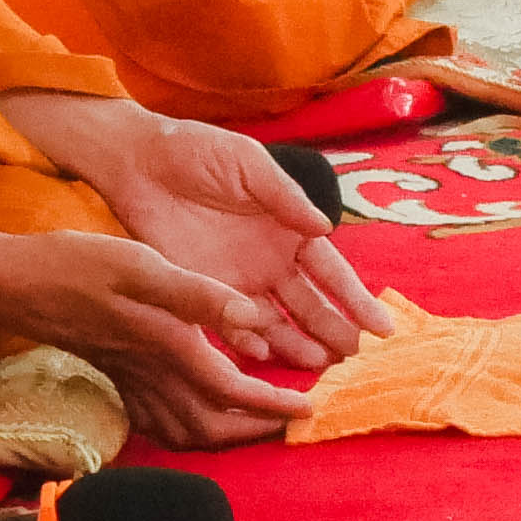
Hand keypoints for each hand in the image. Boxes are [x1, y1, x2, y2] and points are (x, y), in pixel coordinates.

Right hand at [0, 226, 321, 449]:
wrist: (11, 282)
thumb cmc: (74, 263)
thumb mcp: (140, 262)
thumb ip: (197, 292)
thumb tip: (249, 314)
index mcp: (167, 344)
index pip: (232, 391)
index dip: (273, 405)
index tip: (309, 408)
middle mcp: (150, 373)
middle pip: (211, 426)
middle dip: (255, 430)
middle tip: (290, 420)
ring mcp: (128, 380)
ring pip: (184, 431)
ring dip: (224, 434)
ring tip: (255, 421)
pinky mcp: (113, 376)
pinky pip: (156, 422)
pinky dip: (186, 429)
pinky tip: (196, 412)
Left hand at [2, 92, 388, 372]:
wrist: (138, 162)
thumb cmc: (199, 151)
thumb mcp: (249, 164)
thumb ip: (285, 197)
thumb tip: (326, 228)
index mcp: (290, 228)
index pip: (331, 271)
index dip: (356, 299)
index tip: (382, 327)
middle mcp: (270, 260)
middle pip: (310, 305)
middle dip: (333, 331)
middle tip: (354, 358)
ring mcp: (238, 280)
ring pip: (277, 323)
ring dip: (297, 345)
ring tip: (320, 368)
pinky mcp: (202, 291)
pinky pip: (229, 324)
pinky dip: (246, 341)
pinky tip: (262, 356)